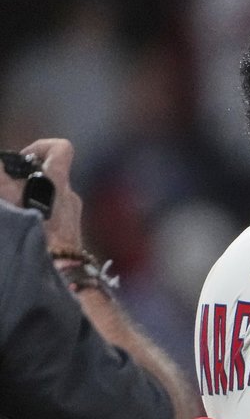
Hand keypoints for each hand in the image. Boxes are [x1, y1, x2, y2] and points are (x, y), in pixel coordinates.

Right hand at [0, 139, 84, 253]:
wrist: (60, 271)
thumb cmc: (34, 231)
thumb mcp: (8, 196)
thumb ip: (3, 178)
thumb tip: (2, 164)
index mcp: (60, 181)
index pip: (62, 148)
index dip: (40, 147)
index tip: (22, 159)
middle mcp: (71, 196)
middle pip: (49, 176)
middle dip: (25, 180)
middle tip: (7, 190)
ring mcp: (73, 216)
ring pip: (49, 198)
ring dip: (28, 201)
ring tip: (11, 211)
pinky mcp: (70, 234)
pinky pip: (52, 217)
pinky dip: (37, 216)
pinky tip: (20, 227)